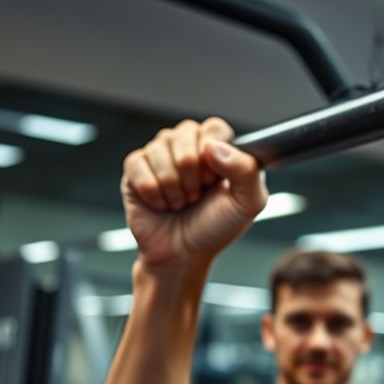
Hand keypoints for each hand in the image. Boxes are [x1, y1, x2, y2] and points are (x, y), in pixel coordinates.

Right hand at [120, 118, 266, 272]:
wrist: (182, 255)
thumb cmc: (215, 228)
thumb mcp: (248, 203)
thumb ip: (247, 170)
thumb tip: (214, 146)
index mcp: (218, 148)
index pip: (214, 128)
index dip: (213, 155)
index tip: (214, 181)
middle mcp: (188, 145)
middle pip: (184, 134)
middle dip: (191, 173)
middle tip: (196, 195)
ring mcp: (160, 154)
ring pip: (159, 149)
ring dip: (172, 186)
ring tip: (180, 202)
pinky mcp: (135, 168)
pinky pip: (138, 164)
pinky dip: (152, 191)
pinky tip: (160, 203)